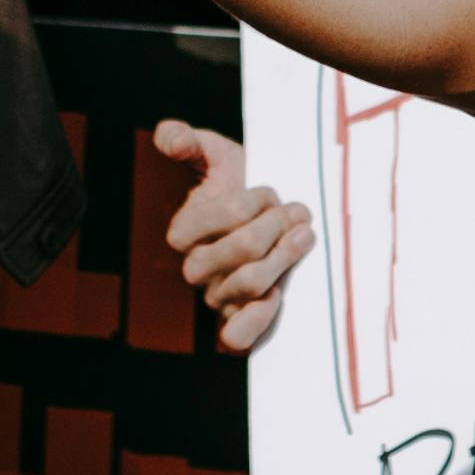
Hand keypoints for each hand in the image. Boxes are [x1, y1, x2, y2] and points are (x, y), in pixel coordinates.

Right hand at [149, 124, 312, 350]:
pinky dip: (258, 319)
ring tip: (305, 235)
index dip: (255, 200)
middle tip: (299, 212)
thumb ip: (187, 140)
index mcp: (184, 230)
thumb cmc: (239, 189)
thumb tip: (170, 138)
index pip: (225, 212)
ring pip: (252, 282)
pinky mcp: (238, 321)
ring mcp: (217, 297)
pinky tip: (279, 294)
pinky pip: (237, 336)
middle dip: (280, 223)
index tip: (270, 192)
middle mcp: (195, 268)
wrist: (267, 226)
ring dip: (287, 255)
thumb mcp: (215, 155)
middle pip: (246, 246)